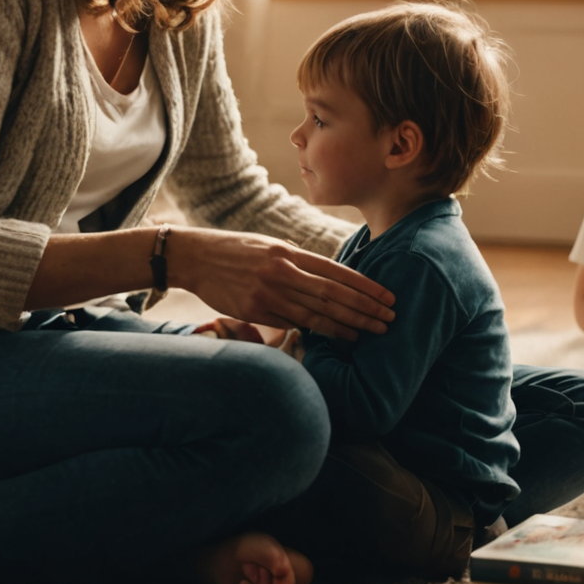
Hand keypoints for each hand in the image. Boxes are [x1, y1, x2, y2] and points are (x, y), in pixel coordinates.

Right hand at [170, 228, 395, 339]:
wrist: (196, 257)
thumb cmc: (237, 250)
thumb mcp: (271, 245)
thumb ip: (299, 261)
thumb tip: (329, 278)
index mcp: (290, 252)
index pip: (337, 272)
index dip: (365, 287)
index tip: (386, 297)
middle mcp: (282, 273)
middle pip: (332, 296)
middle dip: (364, 310)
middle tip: (388, 320)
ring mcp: (268, 295)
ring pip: (316, 315)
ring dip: (346, 326)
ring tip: (368, 333)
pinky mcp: (254, 312)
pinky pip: (291, 324)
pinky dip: (315, 332)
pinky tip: (334, 337)